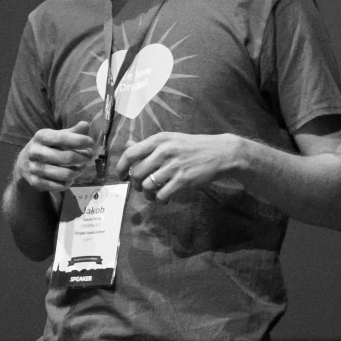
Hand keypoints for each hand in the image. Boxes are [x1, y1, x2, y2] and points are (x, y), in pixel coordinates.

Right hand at [13, 122, 96, 192]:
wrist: (24, 163)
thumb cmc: (47, 146)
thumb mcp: (56, 136)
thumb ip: (72, 132)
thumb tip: (86, 125)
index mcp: (41, 137)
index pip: (63, 138)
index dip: (80, 140)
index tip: (91, 142)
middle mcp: (35, 152)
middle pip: (67, 158)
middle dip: (83, 158)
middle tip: (89, 157)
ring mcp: (34, 168)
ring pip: (65, 174)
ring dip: (79, 171)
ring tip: (82, 167)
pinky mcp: (36, 182)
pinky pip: (59, 185)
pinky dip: (69, 182)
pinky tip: (71, 177)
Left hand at [117, 130, 248, 200]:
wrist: (220, 153)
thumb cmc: (192, 146)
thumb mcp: (170, 140)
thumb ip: (148, 145)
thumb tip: (127, 145)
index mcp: (159, 140)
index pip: (130, 154)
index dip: (121, 167)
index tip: (121, 175)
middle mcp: (164, 151)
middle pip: (136, 173)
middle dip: (135, 184)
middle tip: (140, 187)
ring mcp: (174, 166)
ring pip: (147, 186)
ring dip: (147, 194)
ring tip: (154, 194)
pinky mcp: (183, 180)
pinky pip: (162, 195)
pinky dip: (160, 200)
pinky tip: (164, 198)